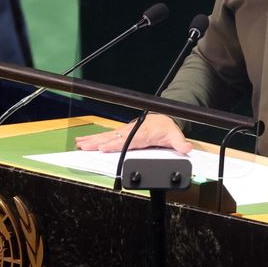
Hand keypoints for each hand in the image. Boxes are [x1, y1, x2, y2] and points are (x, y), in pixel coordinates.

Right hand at [74, 113, 193, 153]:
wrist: (164, 118)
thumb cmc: (167, 128)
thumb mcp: (176, 136)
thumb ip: (180, 143)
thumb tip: (187, 148)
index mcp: (144, 133)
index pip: (128, 140)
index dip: (116, 144)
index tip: (104, 148)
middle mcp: (132, 131)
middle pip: (114, 137)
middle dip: (99, 142)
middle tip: (85, 147)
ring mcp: (125, 131)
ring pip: (107, 135)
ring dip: (92, 140)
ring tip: (80, 144)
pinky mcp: (121, 132)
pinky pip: (106, 135)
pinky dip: (93, 138)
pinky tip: (83, 141)